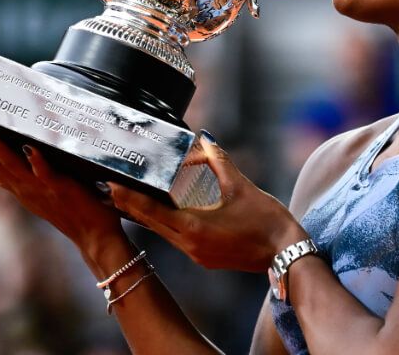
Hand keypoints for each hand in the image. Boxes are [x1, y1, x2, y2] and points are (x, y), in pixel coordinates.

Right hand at [0, 106, 124, 249]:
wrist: (93, 237)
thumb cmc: (71, 211)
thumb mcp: (39, 194)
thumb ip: (23, 178)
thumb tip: (16, 157)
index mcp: (18, 188)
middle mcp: (23, 188)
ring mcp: (39, 189)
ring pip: (12, 166)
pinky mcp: (59, 189)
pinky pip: (46, 174)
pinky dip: (37, 161)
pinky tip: (30, 148)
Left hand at [107, 132, 306, 271]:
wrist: (286, 254)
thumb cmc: (267, 222)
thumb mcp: (242, 187)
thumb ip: (219, 161)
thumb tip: (205, 140)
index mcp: (194, 228)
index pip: (151, 212)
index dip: (129, 198)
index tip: (111, 185)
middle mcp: (190, 246)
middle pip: (151, 225)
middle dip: (132, 206)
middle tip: (113, 187)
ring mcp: (197, 255)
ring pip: (163, 233)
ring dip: (149, 216)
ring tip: (133, 198)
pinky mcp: (206, 258)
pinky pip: (177, 239)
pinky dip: (167, 224)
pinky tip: (166, 213)